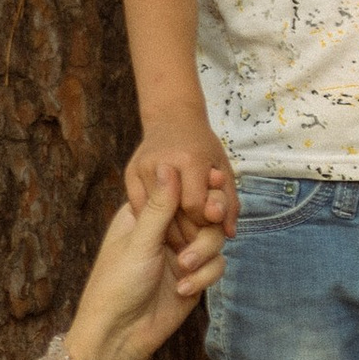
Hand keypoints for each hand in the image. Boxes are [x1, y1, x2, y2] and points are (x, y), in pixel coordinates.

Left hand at [70, 173, 222, 359]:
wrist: (120, 335)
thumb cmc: (116, 285)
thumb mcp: (139, 242)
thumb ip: (160, 206)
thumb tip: (168, 164)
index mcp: (146, 215)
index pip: (181, 190)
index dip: (199, 188)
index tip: (214, 182)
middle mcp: (167, 231)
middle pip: (205, 212)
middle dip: (208, 222)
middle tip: (212, 220)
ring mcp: (182, 254)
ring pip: (214, 238)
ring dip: (204, 253)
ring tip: (184, 269)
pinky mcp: (195, 277)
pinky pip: (216, 266)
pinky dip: (204, 276)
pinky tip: (184, 290)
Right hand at [124, 112, 235, 238]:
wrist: (172, 118)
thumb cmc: (202, 147)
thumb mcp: (223, 169)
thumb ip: (229, 202)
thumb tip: (229, 235)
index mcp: (190, 160)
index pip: (194, 206)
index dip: (202, 221)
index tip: (207, 223)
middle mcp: (163, 163)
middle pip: (172, 214)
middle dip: (185, 233)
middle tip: (194, 241)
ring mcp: (142, 168)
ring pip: (151, 216)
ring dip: (166, 232)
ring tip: (180, 238)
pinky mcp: (129, 173)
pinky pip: (138, 208)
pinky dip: (150, 221)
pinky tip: (162, 227)